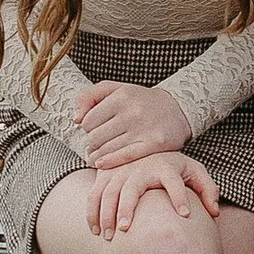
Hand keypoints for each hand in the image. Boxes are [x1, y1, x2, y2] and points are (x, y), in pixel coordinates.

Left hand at [75, 78, 191, 166]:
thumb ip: (89, 97)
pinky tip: (101, 164)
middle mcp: (132, 111)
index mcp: (121, 96)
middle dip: (92, 143)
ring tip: (98, 155)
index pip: (87, 122)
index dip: (87, 128)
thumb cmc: (139, 101)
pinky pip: (124, 157)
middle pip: (95, 138)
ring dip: (97, 156)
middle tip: (98, 144)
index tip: (95, 129)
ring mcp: (143, 129)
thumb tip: (76, 119)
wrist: (177, 109)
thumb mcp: (115, 90)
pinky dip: (108, 163)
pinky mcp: (153, 144)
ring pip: (106, 150)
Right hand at [82, 151, 221, 238]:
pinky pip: (95, 194)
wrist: (149, 145)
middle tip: (125, 229)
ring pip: (108, 191)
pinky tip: (95, 230)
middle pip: (132, 187)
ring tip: (107, 236)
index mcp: (166, 166)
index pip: (174, 181)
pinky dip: (91, 212)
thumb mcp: (195, 172)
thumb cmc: (176, 166)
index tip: (184, 216)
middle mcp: (142, 166)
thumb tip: (214, 212)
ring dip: (105, 214)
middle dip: (126, 207)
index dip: (180, 197)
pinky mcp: (106, 174)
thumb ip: (208, 189)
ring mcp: (122, 169)